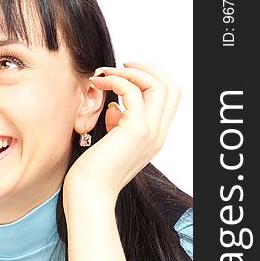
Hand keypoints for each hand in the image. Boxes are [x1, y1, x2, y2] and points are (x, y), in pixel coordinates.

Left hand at [63, 62, 181, 203]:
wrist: (89, 194)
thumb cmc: (91, 173)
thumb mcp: (108, 143)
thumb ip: (117, 124)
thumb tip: (114, 107)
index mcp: (154, 138)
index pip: (168, 98)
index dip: (150, 79)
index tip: (125, 74)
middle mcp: (158, 134)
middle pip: (170, 87)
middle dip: (146, 69)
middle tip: (120, 66)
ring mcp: (150, 133)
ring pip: (157, 85)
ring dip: (130, 72)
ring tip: (104, 74)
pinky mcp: (135, 131)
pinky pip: (132, 92)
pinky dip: (115, 81)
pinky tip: (98, 84)